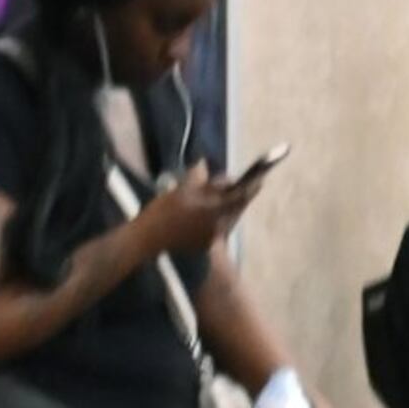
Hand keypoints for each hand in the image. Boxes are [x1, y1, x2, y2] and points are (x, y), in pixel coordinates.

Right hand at [128, 166, 251, 260]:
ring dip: (227, 206)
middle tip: (237, 185)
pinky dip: (217, 217)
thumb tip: (204, 163)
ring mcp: (214, 236)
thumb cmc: (162, 212)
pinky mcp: (206, 244)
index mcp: (215, 209)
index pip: (241, 194)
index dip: (252, 184)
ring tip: (219, 198)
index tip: (261, 176)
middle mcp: (220, 224)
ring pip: (228, 216)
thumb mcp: (180, 190)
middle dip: (239, 195)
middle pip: (237, 206)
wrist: (147, 241)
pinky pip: (219, 226)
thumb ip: (198, 178)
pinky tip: (206, 213)